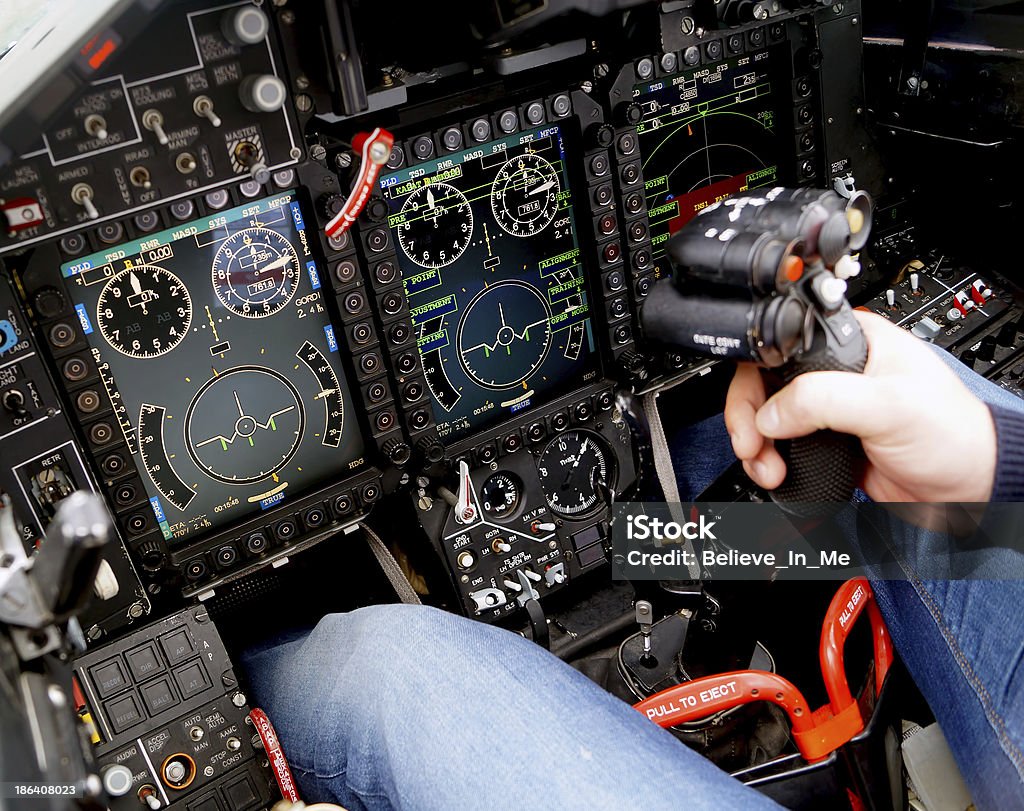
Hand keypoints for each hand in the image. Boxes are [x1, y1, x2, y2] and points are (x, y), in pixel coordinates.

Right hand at [724, 310, 996, 502]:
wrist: (966, 491)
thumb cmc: (951, 435)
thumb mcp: (888, 405)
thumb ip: (824, 400)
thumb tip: (772, 413)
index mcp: (851, 341)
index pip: (781, 345)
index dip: (756, 378)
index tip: (754, 414)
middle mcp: (833, 370)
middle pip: (764, 383)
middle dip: (749, 417)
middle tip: (752, 445)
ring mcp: (827, 408)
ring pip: (767, 417)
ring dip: (756, 444)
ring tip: (767, 467)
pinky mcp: (824, 442)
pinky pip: (781, 446)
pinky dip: (769, 461)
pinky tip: (776, 472)